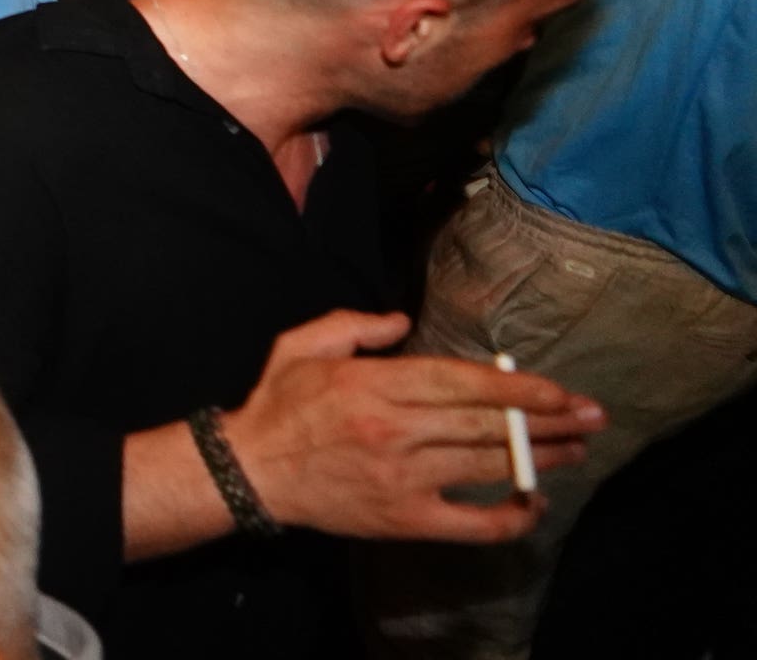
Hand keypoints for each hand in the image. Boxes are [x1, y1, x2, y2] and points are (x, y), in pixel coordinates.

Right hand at [226, 310, 602, 540]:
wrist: (250, 472)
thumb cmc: (278, 405)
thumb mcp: (301, 346)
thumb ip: (352, 325)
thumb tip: (402, 319)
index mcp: (374, 385)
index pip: (462, 382)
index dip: (518, 387)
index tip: (559, 389)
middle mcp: (395, 430)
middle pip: (487, 424)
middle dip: (549, 420)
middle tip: (592, 416)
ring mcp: (403, 479)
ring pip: (487, 467)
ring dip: (542, 459)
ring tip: (577, 448)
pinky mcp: (404, 519)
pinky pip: (471, 524)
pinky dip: (510, 518)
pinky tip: (534, 504)